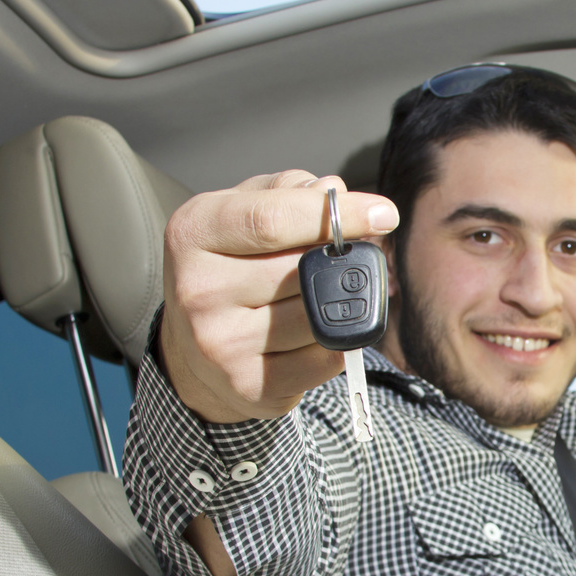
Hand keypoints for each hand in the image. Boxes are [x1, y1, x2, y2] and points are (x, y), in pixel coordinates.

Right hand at [159, 170, 397, 423]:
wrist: (192, 349)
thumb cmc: (230, 267)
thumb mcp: (244, 210)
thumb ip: (288, 191)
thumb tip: (332, 192)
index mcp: (193, 233)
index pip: (272, 220)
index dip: (336, 215)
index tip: (382, 213)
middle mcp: (198, 289)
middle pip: (302, 269)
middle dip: (344, 260)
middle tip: (360, 257)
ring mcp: (220, 343)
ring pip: (317, 316)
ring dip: (338, 304)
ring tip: (323, 297)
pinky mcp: (248, 384)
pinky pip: (323, 359)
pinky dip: (335, 343)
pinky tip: (315, 333)